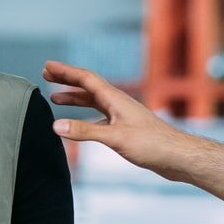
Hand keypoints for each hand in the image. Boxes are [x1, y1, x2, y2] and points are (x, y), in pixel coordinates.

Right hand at [42, 59, 190, 177]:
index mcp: (115, 99)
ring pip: (93, 102)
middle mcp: (117, 103)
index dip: (65, 72)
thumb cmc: (152, 144)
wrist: (176, 156)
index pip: (86, 79)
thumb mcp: (115, 137)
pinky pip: (99, 117)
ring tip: (56, 98)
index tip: (47, 66)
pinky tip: (79, 125)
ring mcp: (121, 115)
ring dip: (74, 98)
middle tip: (47, 75)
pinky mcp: (125, 129)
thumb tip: (56, 126)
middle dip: (67, 80)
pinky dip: (85, 117)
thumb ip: (85, 131)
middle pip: (88, 86)